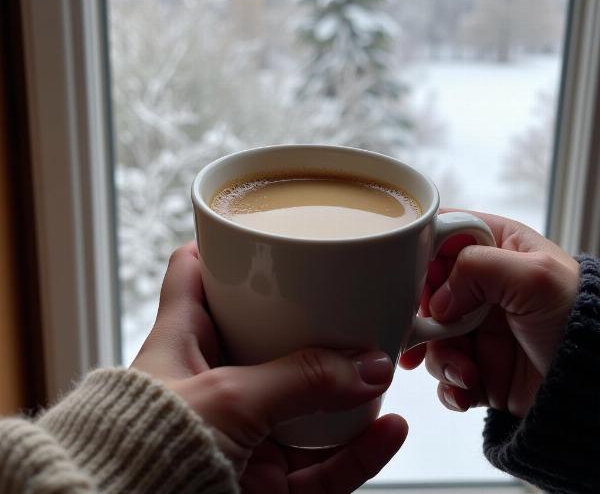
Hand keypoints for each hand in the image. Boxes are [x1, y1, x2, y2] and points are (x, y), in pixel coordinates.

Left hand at [132, 242, 407, 491]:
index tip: (256, 230)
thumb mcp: (227, 396)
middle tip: (346, 301)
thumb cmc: (146, 451)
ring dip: (348, 389)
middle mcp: (213, 384)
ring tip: (383, 367)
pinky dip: (359, 450)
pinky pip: (322, 465)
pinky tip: (390, 428)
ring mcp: (242, 434)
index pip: (194, 276)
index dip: (221, 250)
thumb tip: (370, 367)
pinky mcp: (264, 481)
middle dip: (309, 325)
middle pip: (267, 338)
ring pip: (304, 404)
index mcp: (183, 343)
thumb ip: (301, 380)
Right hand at [400, 211, 579, 417]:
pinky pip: (444, 371)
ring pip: (431, 334)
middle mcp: (483, 284)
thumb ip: (476, 267)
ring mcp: (478, 325)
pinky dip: (449, 384)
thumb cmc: (580, 319)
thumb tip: (438, 302)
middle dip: (424, 316)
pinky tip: (467, 390)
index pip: (444, 234)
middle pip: (428, 289)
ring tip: (465, 372)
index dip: (423, 254)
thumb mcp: (534, 275)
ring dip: (440, 356)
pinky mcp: (478, 363)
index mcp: (497, 247)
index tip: (412, 276)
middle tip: (425, 332)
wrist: (596, 387)